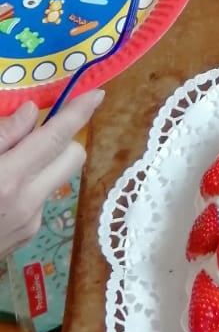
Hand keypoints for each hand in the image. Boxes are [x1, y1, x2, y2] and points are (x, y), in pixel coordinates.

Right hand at [0, 88, 104, 259]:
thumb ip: (0, 137)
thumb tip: (30, 112)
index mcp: (8, 179)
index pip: (56, 137)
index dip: (78, 111)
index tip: (96, 93)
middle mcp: (28, 202)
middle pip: (74, 157)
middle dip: (65, 138)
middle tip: (39, 130)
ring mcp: (30, 223)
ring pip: (56, 178)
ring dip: (43, 164)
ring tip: (8, 164)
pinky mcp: (26, 237)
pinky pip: (39, 200)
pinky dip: (28, 188)